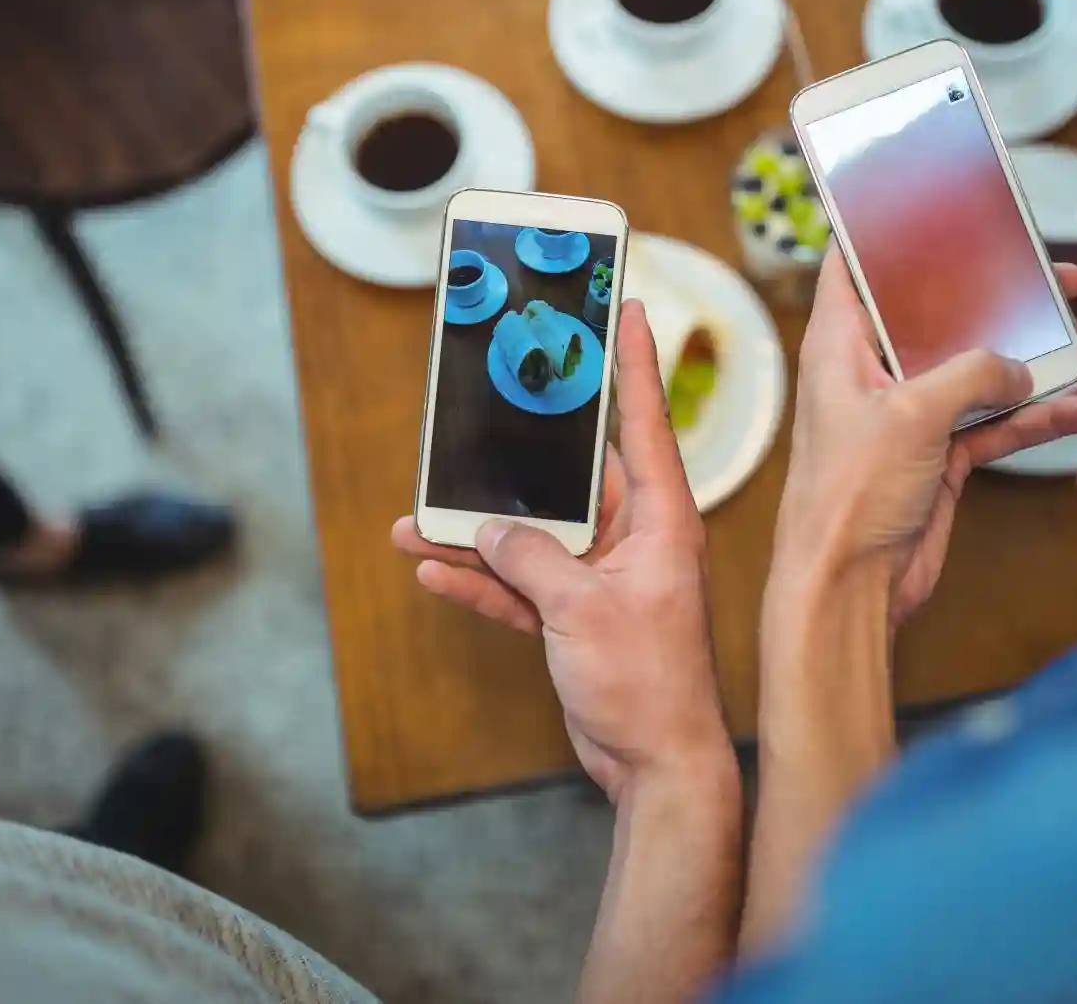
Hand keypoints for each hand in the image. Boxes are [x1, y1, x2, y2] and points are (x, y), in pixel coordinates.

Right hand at [391, 300, 731, 801]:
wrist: (655, 767)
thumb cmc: (649, 685)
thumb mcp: (584, 611)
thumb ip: (531, 562)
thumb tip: (491, 532)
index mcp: (661, 521)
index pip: (644, 424)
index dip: (635, 365)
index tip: (630, 309)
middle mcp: (634, 540)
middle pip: (570, 479)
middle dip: (517, 460)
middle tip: (482, 412)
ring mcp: (602, 579)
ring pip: (530, 537)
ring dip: (476, 534)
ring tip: (415, 522)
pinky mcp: (575, 618)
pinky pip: (518, 585)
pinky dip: (479, 580)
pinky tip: (432, 571)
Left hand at [770, 249, 1076, 627]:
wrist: (848, 589)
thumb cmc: (849, 496)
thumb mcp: (911, 416)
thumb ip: (972, 373)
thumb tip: (1019, 367)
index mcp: (841, 343)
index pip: (855, 264)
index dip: (887, 228)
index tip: (934, 200)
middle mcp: (874, 371)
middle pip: (942, 312)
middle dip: (1002, 293)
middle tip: (1060, 274)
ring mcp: (911, 414)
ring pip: (985, 368)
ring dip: (1043, 357)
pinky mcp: (941, 455)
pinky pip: (1001, 423)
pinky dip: (1045, 416)